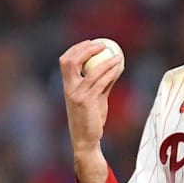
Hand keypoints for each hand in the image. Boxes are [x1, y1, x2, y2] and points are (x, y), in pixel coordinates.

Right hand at [59, 39, 124, 182]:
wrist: (86, 140)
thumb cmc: (91, 119)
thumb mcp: (96, 98)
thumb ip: (102, 82)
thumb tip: (114, 65)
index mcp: (67, 86)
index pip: (65, 61)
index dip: (76, 48)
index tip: (91, 42)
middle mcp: (68, 88)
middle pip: (70, 61)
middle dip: (85, 49)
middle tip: (102, 45)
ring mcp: (76, 95)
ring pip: (90, 71)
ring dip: (105, 61)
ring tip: (117, 56)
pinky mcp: (86, 102)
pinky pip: (100, 83)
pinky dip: (110, 73)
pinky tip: (118, 68)